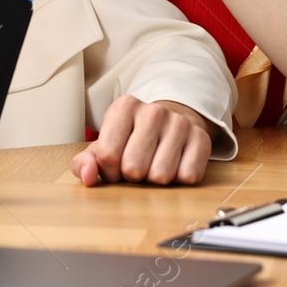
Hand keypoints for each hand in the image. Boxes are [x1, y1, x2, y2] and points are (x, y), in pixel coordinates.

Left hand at [71, 97, 212, 186]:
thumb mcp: (103, 146)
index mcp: (124, 107)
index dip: (109, 171)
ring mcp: (180, 123)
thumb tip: (87, 176)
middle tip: (137, 165)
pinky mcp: (201, 139)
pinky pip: (187, 176)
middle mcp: (154, 111)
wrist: (169, 124)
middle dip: (132, 176)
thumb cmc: (131, 140)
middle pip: (134, 168)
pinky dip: (178, 179)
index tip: (116, 164)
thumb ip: (84, 163)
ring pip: (160, 176)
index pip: (107, 154)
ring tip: (154, 164)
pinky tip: (175, 164)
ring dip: (155, 180)